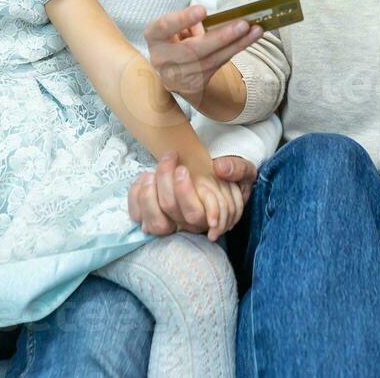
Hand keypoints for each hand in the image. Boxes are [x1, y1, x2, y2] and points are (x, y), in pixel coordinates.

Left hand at [127, 151, 256, 235]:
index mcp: (209, 216)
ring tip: (152, 169)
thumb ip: (237, 169)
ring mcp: (172, 223)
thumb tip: (219, 168)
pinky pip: (138, 216)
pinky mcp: (154, 219)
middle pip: (170, 209)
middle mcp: (189, 223)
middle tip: (170, 156)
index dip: (185, 194)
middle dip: (165, 178)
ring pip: (153, 221)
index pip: (195, 215)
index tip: (182, 169)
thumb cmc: (232, 179)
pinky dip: (135, 197)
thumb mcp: (244, 171)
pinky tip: (142, 178)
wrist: (215, 180)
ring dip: (147, 191)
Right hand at [144, 6, 262, 100]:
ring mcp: (177, 77)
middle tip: (243, 24)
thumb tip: (224, 19)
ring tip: (256, 30)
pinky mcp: (194, 86)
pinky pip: (218, 66)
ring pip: (211, 60)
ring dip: (237, 45)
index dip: (182, 19)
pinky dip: (235, 50)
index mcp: (154, 37)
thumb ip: (193, 21)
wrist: (171, 71)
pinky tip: (249, 39)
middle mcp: (161, 59)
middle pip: (193, 50)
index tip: (203, 10)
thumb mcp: (177, 26)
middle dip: (221, 37)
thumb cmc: (176, 38)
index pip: (164, 27)